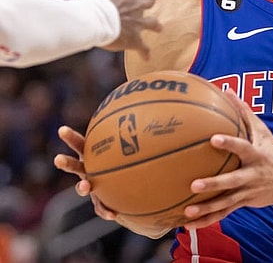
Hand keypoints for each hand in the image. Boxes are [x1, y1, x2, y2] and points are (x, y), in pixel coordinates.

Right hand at [53, 125, 169, 237]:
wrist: (132, 185)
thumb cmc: (133, 159)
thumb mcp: (136, 146)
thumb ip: (140, 135)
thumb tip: (157, 116)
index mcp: (94, 154)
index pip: (80, 143)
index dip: (70, 137)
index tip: (61, 130)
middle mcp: (89, 169)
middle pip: (74, 165)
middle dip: (66, 162)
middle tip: (58, 159)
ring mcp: (93, 186)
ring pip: (82, 188)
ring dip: (82, 187)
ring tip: (85, 186)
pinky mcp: (100, 201)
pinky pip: (101, 206)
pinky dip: (105, 209)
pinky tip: (113, 214)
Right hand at [71, 0, 161, 58]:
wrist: (96, 21)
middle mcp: (137, 6)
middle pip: (149, 1)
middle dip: (148, 1)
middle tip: (148, 1)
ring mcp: (138, 23)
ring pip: (153, 23)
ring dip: (155, 25)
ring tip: (159, 27)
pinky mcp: (135, 40)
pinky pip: (143, 48)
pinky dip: (145, 52)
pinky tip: (147, 57)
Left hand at [182, 91, 272, 228]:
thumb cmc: (272, 152)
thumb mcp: (263, 132)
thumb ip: (244, 113)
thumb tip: (227, 90)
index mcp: (256, 155)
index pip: (242, 147)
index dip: (229, 144)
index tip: (212, 139)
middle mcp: (252, 175)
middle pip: (232, 181)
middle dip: (214, 184)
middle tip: (194, 185)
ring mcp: (248, 191)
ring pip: (226, 202)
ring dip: (207, 208)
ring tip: (188, 212)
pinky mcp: (244, 203)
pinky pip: (224, 213)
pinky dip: (207, 220)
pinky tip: (189, 222)